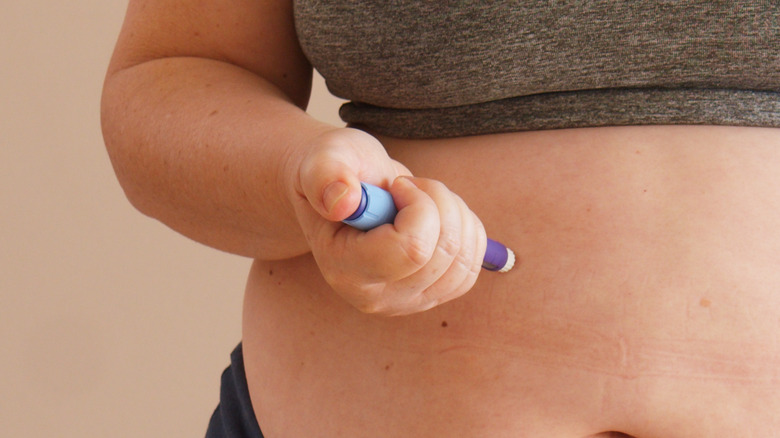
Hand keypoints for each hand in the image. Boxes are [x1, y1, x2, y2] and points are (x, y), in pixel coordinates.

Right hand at [288, 128, 486, 315]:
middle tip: (410, 186)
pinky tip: (436, 215)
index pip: (412, 249)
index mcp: (344, 271)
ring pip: (463, 259)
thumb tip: (344, 202)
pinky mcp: (431, 296)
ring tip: (421, 198)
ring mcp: (407, 302)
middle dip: (440, 203)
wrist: (347, 192)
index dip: (419, 205)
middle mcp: (376, 298)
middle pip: (443, 253)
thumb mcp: (322, 159)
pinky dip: (466, 230)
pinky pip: (471, 266)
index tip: (398, 186)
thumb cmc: (336, 173)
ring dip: (455, 214)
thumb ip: (325, 175)